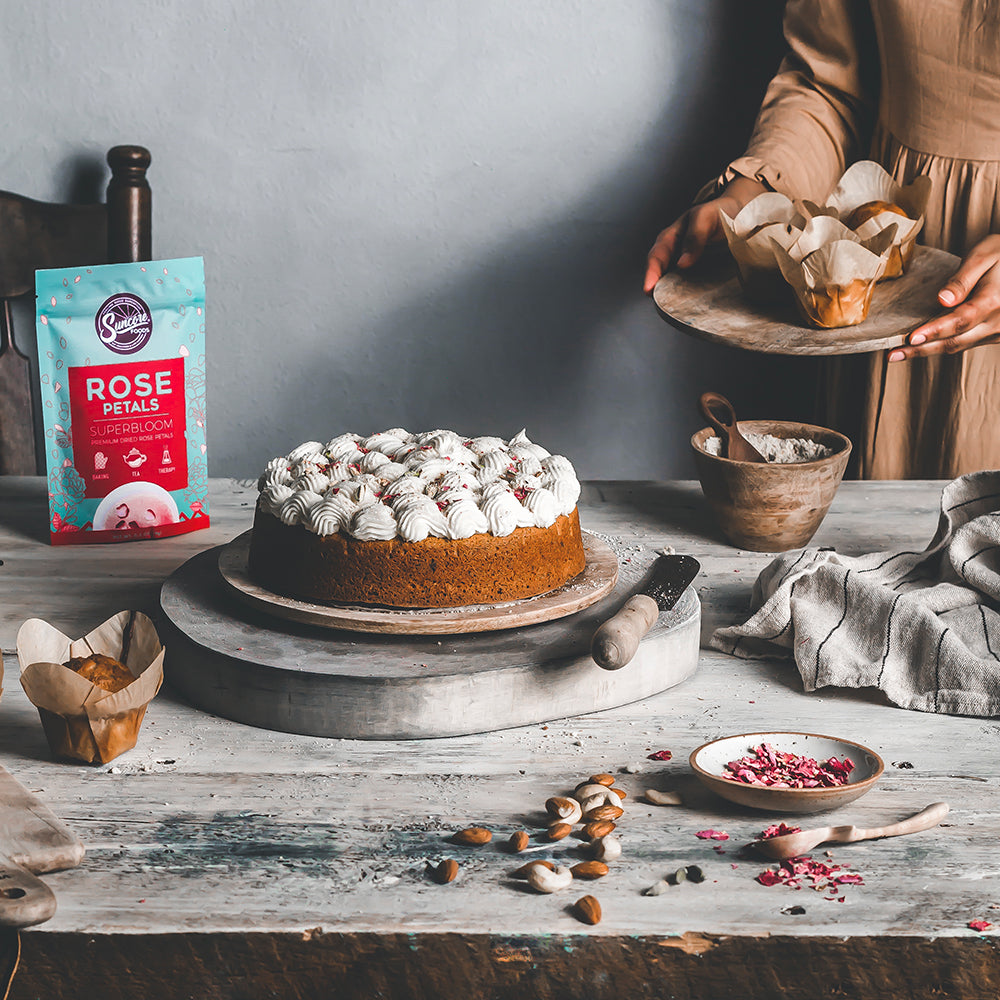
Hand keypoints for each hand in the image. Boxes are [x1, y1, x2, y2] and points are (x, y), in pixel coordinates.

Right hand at [643, 176, 765, 294]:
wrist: (740, 214)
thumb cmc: (720, 212)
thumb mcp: (705, 217)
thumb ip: (694, 237)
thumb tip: (682, 264)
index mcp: (671, 238)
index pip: (656, 257)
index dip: (651, 274)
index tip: (649, 289)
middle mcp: (674, 253)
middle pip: (660, 273)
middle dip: (656, 289)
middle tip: (659, 304)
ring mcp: (686, 265)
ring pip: (672, 282)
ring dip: (671, 294)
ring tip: (674, 308)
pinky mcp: (699, 273)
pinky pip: (689, 285)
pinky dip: (688, 295)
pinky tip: (693, 304)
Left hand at [889, 236, 999, 360]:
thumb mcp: (986, 255)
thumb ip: (963, 279)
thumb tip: (943, 299)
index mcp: (993, 301)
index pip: (959, 321)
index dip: (934, 331)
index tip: (911, 338)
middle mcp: (997, 322)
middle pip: (955, 341)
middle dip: (921, 349)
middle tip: (893, 354)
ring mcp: (997, 332)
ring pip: (958, 346)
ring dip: (928, 350)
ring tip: (899, 353)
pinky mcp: (993, 335)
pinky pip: (965, 343)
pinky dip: (943, 345)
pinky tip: (923, 345)